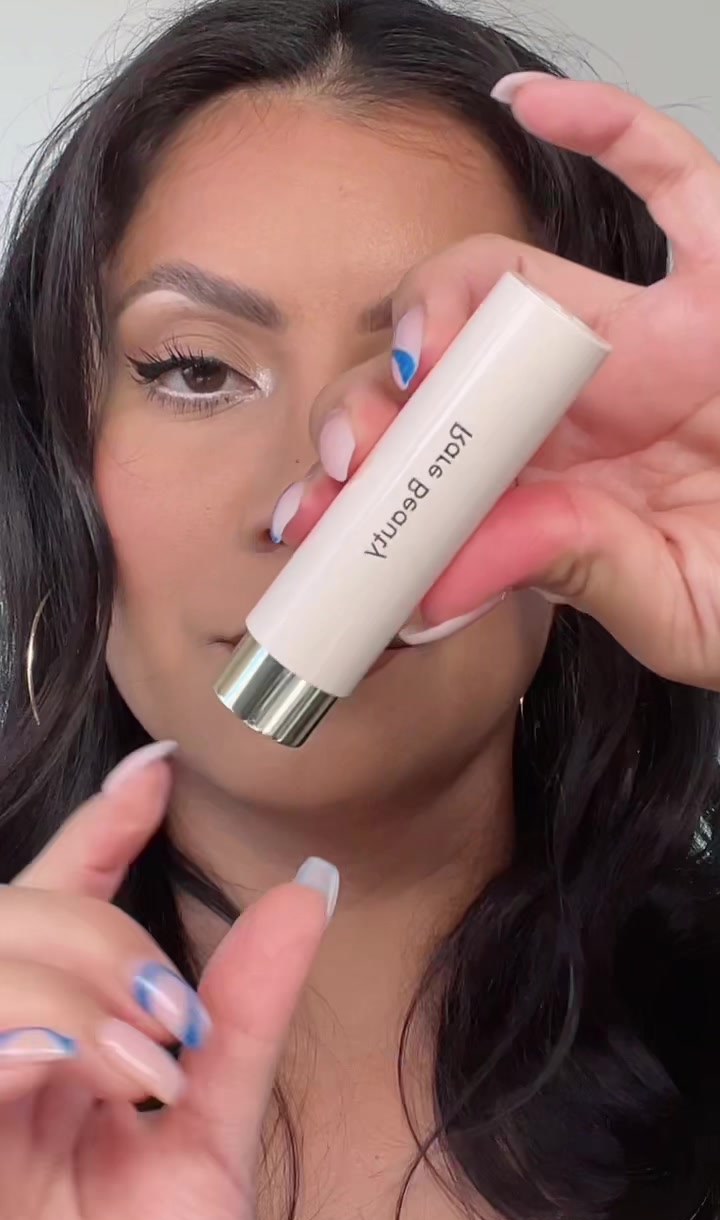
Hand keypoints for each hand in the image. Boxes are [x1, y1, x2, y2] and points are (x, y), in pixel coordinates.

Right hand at [0, 744, 332, 1219]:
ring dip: (64, 983)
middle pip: (8, 912)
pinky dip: (29, 1035)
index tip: (160, 768)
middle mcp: (5, 1053)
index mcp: (58, 1037)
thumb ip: (248, 1010)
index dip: (102, 823)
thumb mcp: (215, 1129)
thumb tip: (310, 886)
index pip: (61, 896)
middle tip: (171, 1008)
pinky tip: (90, 1069)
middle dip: (89, 929)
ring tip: (143, 1056)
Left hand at [282, 78, 719, 691]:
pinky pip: (673, 179)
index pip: (431, 458)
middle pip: (443, 366)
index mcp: (553, 487)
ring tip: (418, 349)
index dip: (364, 475)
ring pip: (509, 281)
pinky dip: (609, 127)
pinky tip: (533, 107)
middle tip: (353, 446)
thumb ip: (562, 576)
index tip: (313, 512)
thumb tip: (436, 584)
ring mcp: (639, 341)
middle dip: (377, 397)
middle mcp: (575, 407)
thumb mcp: (658, 607)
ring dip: (439, 300)